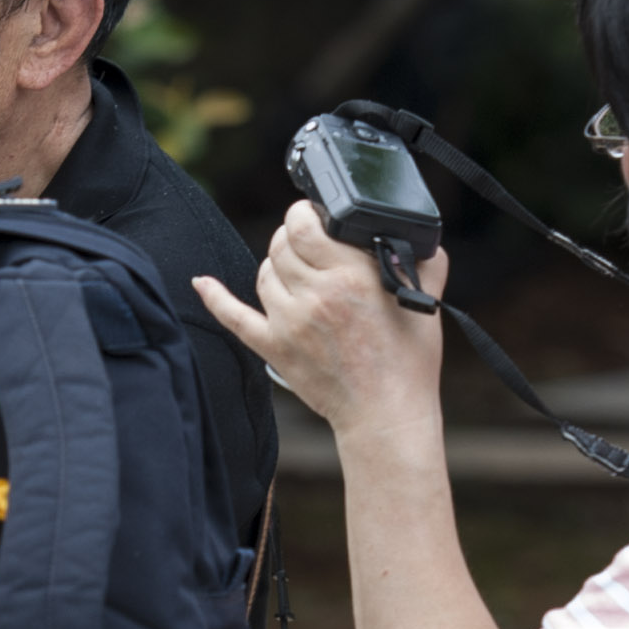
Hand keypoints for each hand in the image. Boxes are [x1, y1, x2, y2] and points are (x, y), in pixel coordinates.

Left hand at [197, 202, 448, 440]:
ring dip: (276, 264)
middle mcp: (315, 295)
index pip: (304, 224)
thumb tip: (418, 236)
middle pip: (280, 244)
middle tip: (308, 241)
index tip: (315, 216)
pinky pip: (234, 317)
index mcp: (351, 276)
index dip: (305, 213)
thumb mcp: (427, 300)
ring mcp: (289, 322)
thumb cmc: (409, 361)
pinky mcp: (273, 348)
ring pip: (264, 273)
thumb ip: (426, 259)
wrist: (387, 414)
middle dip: (292, 236)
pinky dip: (215, 297)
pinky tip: (202, 283)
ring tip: (296, 270)